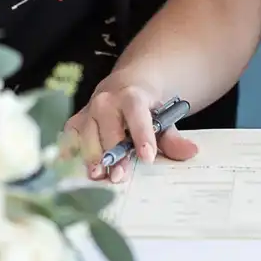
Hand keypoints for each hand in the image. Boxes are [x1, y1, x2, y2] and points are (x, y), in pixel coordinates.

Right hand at [64, 78, 198, 182]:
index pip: (137, 113)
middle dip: (113, 152)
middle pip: (108, 126)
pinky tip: (73, 169)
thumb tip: (190, 152)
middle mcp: (106, 99)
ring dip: (91, 156)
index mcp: (132, 95)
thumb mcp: (164, 117)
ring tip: (97, 176)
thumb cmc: (146, 107)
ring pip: (86, 132)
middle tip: (119, 176)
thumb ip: (174, 137)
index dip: (142, 134)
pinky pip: (70, 135)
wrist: (125, 84)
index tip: (148, 157)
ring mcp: (88, 109)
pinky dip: (70, 151)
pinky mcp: (77, 121)